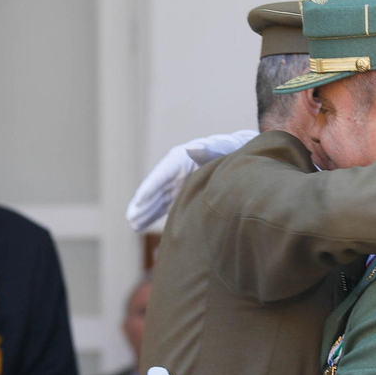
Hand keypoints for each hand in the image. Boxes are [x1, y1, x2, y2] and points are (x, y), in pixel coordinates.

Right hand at [125, 130, 257, 230]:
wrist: (244, 154)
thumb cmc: (234, 151)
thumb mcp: (223, 148)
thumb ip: (209, 149)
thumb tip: (192, 149)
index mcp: (185, 157)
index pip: (163, 173)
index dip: (150, 188)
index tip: (138, 203)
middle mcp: (178, 169)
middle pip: (157, 187)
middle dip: (143, 204)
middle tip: (131, 220)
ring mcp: (181, 180)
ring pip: (160, 197)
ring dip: (147, 211)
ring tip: (134, 226)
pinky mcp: (186, 190)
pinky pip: (167, 202)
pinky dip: (156, 213)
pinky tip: (145, 224)